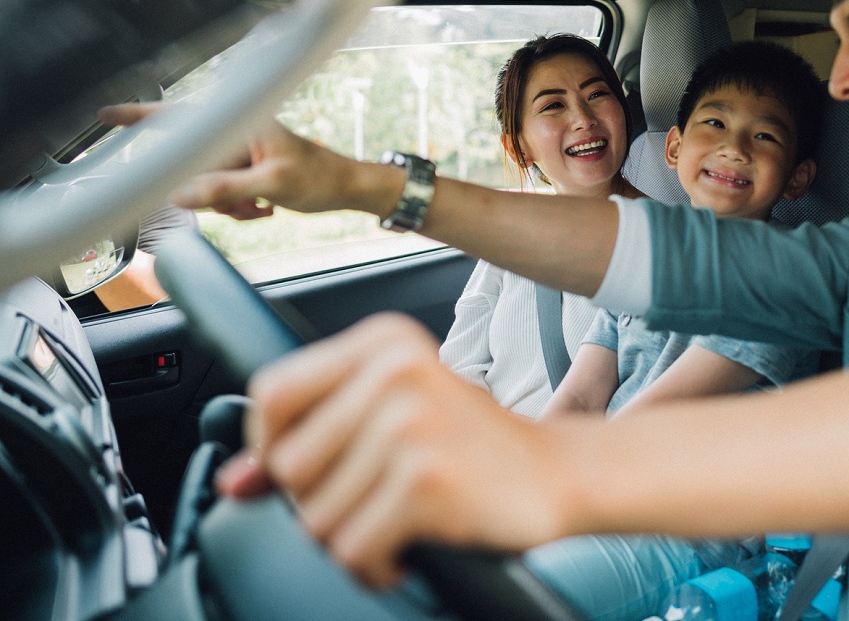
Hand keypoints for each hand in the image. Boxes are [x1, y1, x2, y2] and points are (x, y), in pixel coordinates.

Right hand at [99, 103, 372, 218]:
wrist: (346, 188)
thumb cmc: (319, 177)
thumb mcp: (271, 183)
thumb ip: (224, 188)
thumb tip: (179, 195)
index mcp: (242, 122)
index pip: (183, 118)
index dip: (142, 117)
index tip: (105, 115)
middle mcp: (236, 134)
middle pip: (193, 167)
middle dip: (213, 192)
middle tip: (249, 200)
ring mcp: (239, 154)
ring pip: (206, 187)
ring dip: (229, 204)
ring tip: (263, 204)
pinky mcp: (244, 171)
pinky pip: (221, 195)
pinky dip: (239, 208)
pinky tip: (267, 208)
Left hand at [218, 313, 572, 586]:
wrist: (556, 474)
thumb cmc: (469, 446)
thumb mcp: (391, 418)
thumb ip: (310, 439)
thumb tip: (234, 482)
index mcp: (384, 342)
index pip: (273, 394)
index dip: (272, 446)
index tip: (309, 469)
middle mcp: (396, 371)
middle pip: (288, 465)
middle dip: (319, 501)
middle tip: (374, 496)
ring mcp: (411, 424)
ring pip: (315, 517)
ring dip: (351, 537)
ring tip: (397, 518)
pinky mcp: (426, 480)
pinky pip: (352, 550)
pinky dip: (375, 564)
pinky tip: (409, 543)